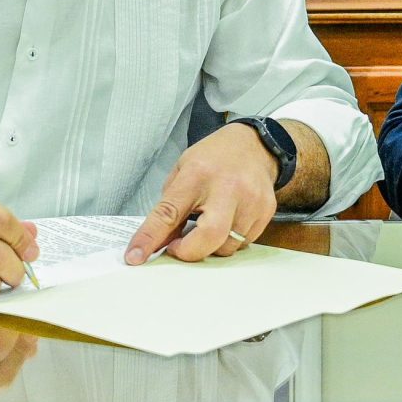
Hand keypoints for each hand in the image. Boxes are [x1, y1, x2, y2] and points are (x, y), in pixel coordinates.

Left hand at [125, 121, 277, 264]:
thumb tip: (157, 243)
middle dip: (190, 252)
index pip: (169, 212)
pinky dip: (229, 241)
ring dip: (210, 247)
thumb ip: (169, 208)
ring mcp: (251, 200)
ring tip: (206, 224)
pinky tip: (226, 221)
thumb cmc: (213, 159)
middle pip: (209, 236)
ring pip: (227, 246)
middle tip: (179, 247)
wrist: (253, 145)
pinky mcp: (266, 211)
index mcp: (197, 174)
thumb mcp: (183, 171)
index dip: (150, 237)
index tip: (135, 256)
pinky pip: (243, 243)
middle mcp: (227, 187)